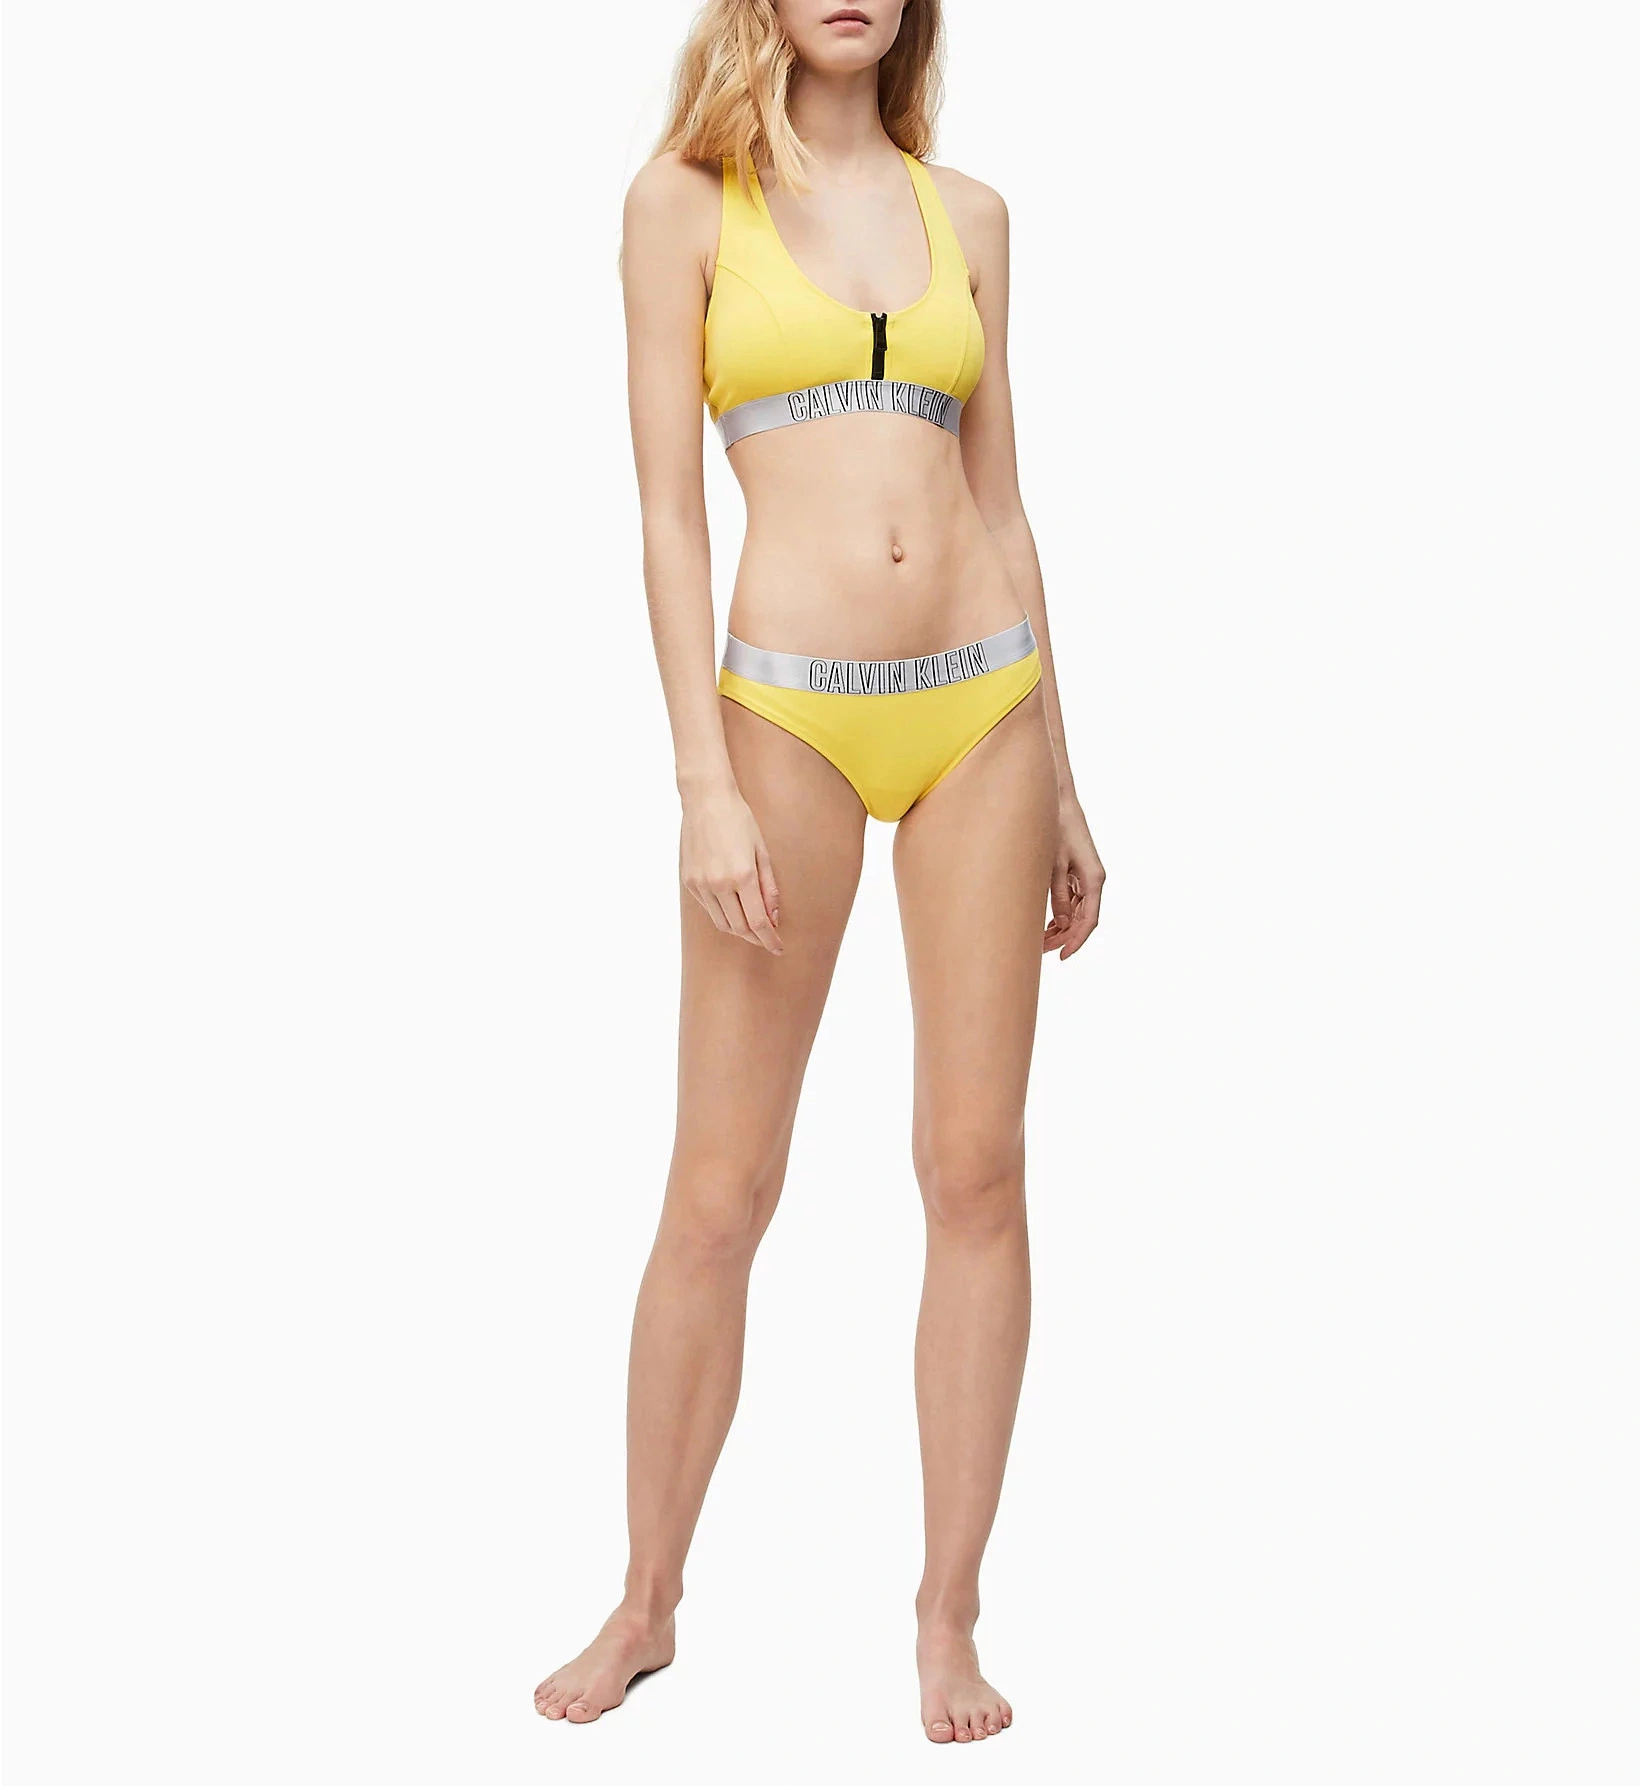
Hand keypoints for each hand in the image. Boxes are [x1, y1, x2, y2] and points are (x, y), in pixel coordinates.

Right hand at [680, 785, 782, 954]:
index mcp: (743, 875)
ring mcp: (701, 884)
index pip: (758, 922)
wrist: (706, 800)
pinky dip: (723, 914)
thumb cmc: (739, 820)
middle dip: (756, 938)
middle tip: (768, 938)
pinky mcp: (688, 881)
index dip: (770, 940)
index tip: (779, 948)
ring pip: (722, 923)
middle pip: (740, 928)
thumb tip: (773, 918)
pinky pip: (709, 908)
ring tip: (752, 926)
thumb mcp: (762, 852)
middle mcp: (719, 884)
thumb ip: (769, 888)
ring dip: (739, 930)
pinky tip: (733, 907)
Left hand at [1044, 797, 1104, 959]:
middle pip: (1082, 919)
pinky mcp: (1076, 872)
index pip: (1089, 920)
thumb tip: (1060, 923)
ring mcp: (1085, 876)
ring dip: (1061, 927)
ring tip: (1039, 941)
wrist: (1056, 802)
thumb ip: (1058, 895)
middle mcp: (1093, 880)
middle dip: (1064, 938)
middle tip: (1041, 952)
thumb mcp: (1053, 864)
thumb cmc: (1055, 829)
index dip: (1076, 941)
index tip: (1062, 956)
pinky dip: (1060, 914)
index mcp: (1094, 878)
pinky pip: (1072, 900)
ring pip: (1077, 912)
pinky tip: (1045, 924)